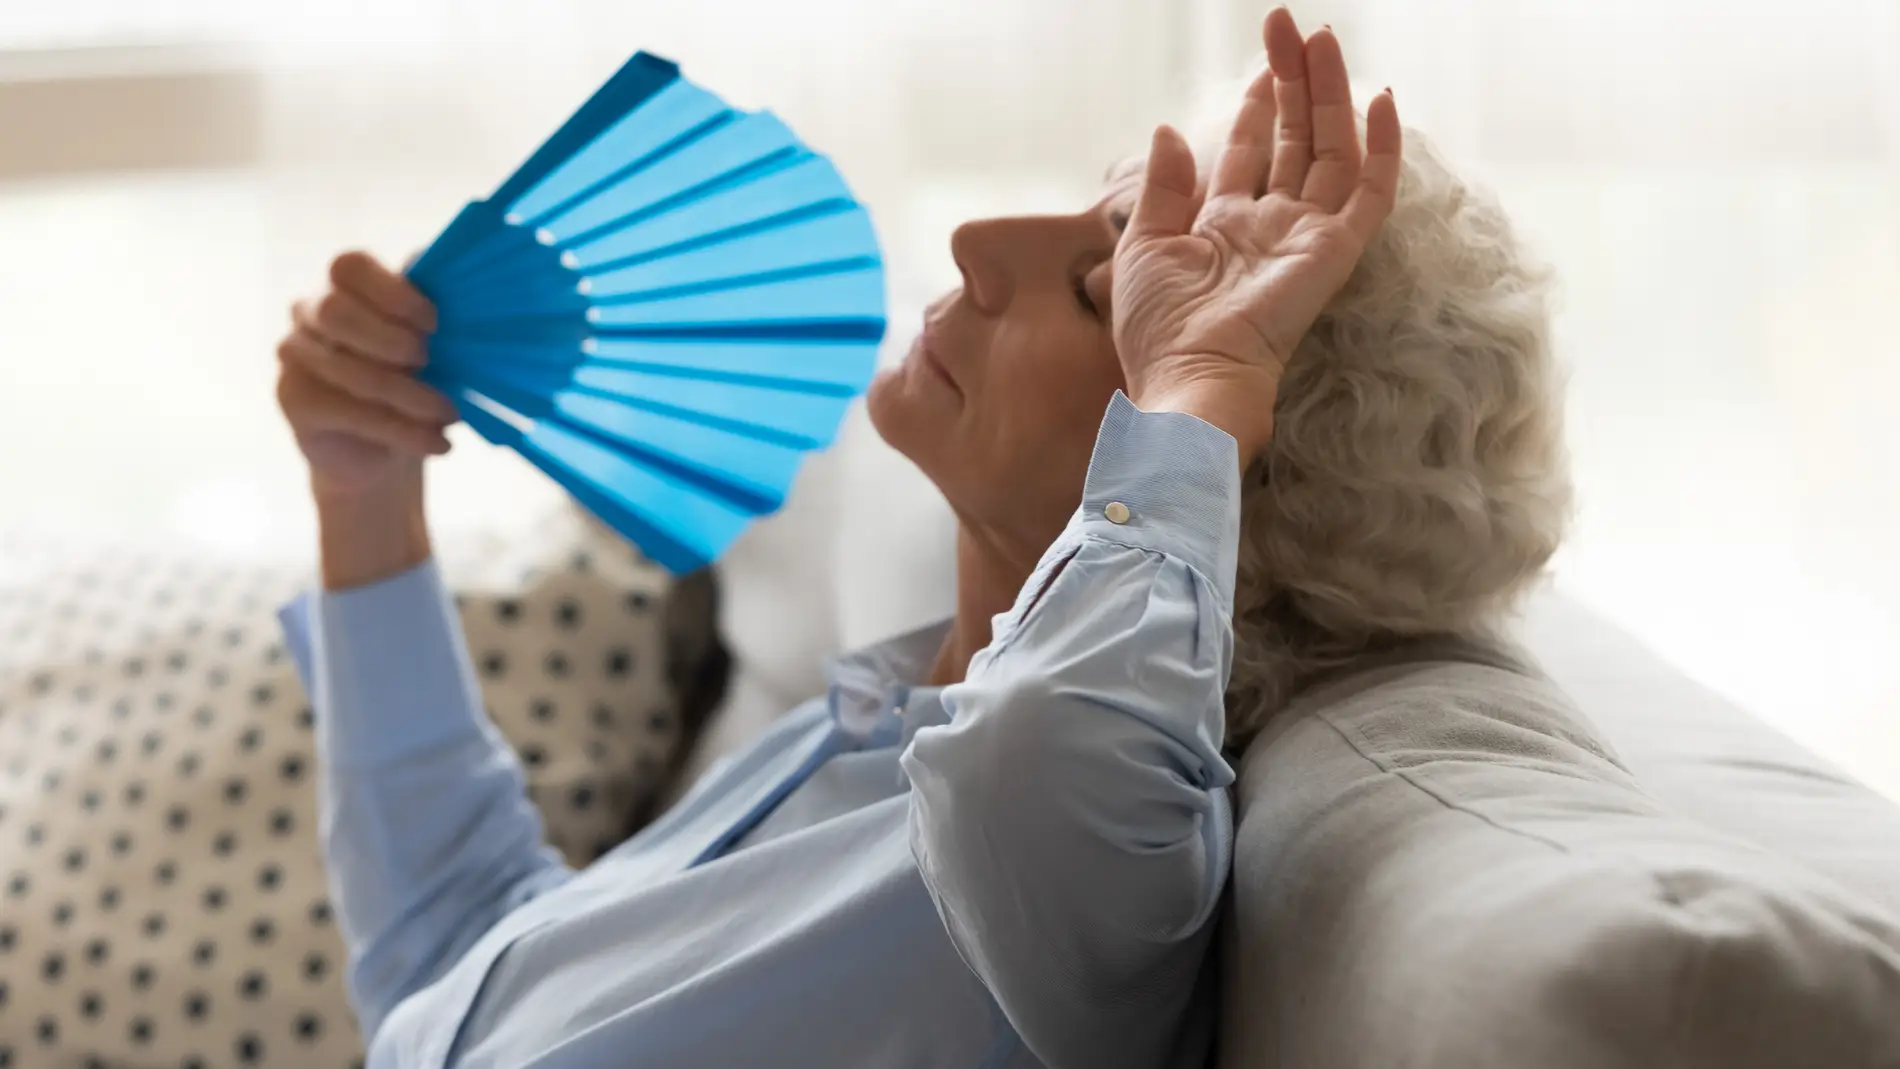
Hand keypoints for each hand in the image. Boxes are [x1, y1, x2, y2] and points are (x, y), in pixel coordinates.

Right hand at [275, 250, 453, 501]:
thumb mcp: (435, 347)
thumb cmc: (415, 382)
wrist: (382, 452)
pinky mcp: (292, 398)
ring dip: (410, 395)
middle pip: (335, 310)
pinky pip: (347, 410)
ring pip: (348, 368)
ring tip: (450, 414)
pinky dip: (401, 429)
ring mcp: (294, 353)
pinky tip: (437, 442)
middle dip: (391, 339)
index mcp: (346, 285)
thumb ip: (437, 317)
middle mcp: (310, 310)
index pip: (351, 267)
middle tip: (430, 361)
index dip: (394, 292)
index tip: (434, 322)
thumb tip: (464, 287)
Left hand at [1112, 8, 1401, 458]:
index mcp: (1226, 226)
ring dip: (1329, 95)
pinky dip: (1380, 148)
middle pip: (1294, 139)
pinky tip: (1380, 101)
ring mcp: (1307, 237)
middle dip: (1294, 82)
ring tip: (1323, 40)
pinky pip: (1370, 193)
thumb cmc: (1159, 331)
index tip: (1263, 62)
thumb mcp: (1143, 246)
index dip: (1258, 104)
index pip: (1252, 151)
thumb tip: (1168, 130)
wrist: (1189, 378)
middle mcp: (1272, 226)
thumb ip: (1163, 187)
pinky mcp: (1334, 252)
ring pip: (1330, 151)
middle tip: (1294, 28)